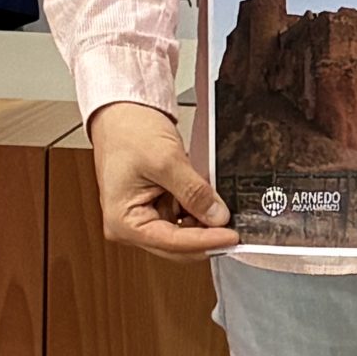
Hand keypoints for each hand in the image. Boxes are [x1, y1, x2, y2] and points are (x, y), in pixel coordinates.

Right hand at [87, 101, 236, 259]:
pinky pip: (180, 218)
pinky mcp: (153, 205)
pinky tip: (211, 204)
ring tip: (225, 214)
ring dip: (203, 226)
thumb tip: (218, 217)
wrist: (122, 110)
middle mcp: (130, 226)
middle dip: (205, 237)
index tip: (231, 237)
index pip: (171, 243)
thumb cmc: (129, 132)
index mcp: (123, 222)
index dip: (205, 241)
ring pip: (181, 234)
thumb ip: (194, 192)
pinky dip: (197, 213)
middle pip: (176, 245)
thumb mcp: (166, 161)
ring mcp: (142, 216)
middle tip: (234, 230)